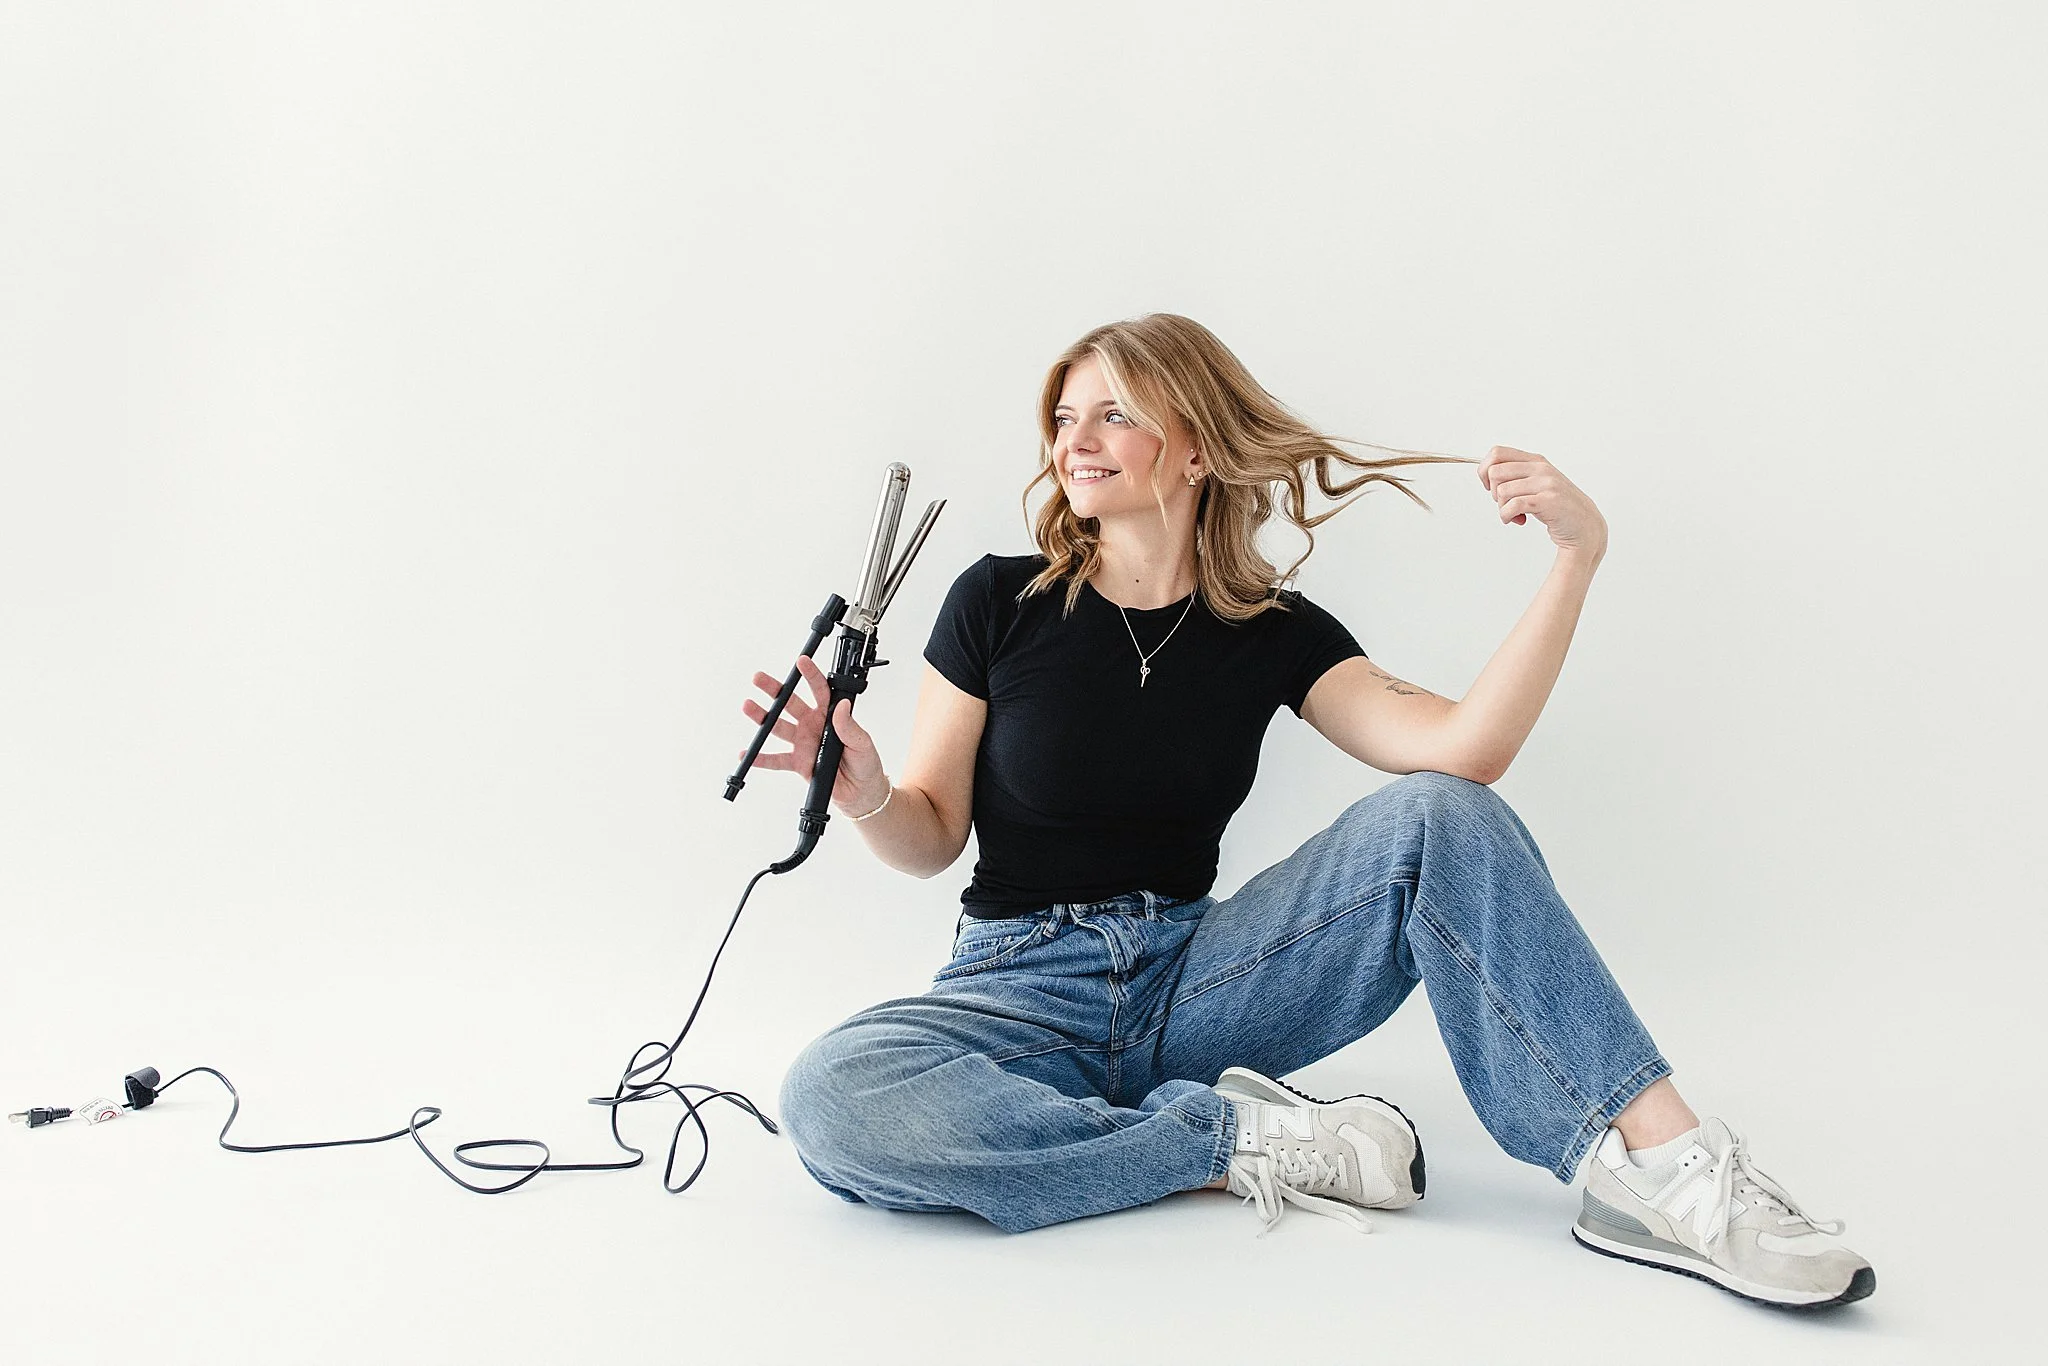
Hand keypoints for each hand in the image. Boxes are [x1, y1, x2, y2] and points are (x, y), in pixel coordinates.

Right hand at [739, 654, 889, 814]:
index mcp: (830, 715)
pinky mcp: (797, 763)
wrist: (860, 792)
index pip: (819, 690)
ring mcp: (803, 743)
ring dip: (763, 717)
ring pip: (779, 727)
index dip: (810, 675)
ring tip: (749, 706)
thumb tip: (842, 706)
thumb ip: (849, 726)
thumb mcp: (863, 743)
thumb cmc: (866, 764)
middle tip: (759, 678)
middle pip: (790, 703)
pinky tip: (747, 754)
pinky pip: (776, 760)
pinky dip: (761, 758)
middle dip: (775, 690)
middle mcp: (813, 725)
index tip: (801, 661)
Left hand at [1477, 445, 1608, 558]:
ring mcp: (1546, 484)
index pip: (1497, 453)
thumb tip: (1485, 472)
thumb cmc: (1557, 506)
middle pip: (1495, 472)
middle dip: (1493, 493)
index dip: (1485, 470)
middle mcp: (1541, 468)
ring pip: (1502, 491)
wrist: (1584, 525)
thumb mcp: (1537, 483)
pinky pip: (1513, 505)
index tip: (1490, 487)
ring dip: (1502, 509)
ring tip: (1515, 515)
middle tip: (1505, 504)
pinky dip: (1507, 516)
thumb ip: (1517, 475)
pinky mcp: (1548, 501)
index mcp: (1536, 461)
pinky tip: (1518, 520)